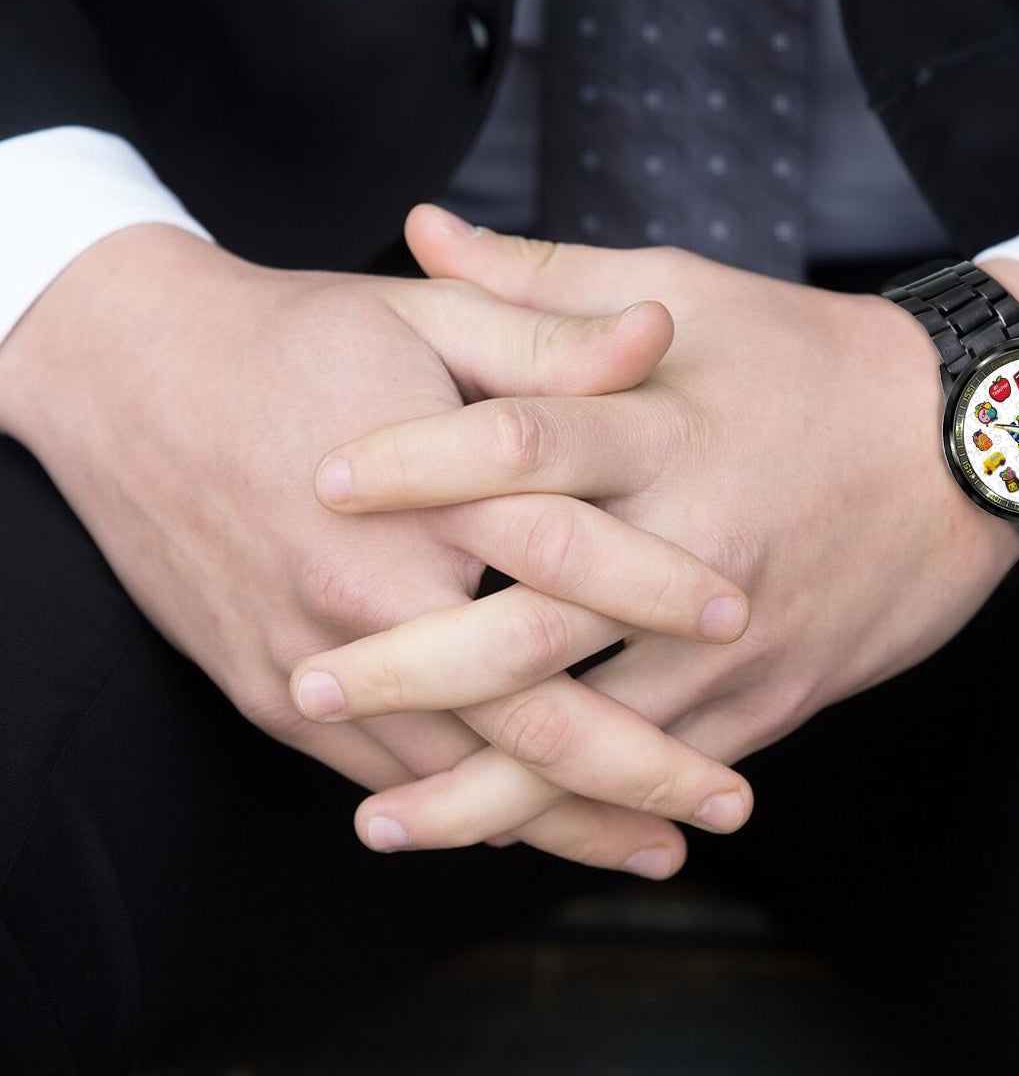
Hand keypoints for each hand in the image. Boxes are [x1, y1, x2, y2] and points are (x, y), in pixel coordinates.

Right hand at [0, 221, 751, 876]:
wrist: (134, 381)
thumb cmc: (294, 340)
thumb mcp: (419, 319)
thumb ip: (543, 339)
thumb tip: (658, 332)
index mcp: (420, 490)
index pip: (563, 551)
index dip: (659, 584)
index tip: (739, 620)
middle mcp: (363, 592)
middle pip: (523, 708)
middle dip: (637, 764)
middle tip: (731, 802)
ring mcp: (307, 657)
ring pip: (458, 774)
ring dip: (564, 821)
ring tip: (657, 846)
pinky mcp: (267, 691)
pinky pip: (382, 776)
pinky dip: (462, 816)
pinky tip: (530, 832)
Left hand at [293, 208, 1018, 846]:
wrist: (970, 446)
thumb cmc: (806, 358)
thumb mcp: (685, 292)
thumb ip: (544, 280)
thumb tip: (419, 229)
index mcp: (663, 426)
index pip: (525, 442)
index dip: (419, 461)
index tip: (323, 485)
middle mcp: (692, 540)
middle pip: (538, 617)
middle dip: (419, 665)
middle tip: (312, 683)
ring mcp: (735, 634)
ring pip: (597, 727)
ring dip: (487, 786)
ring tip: (385, 822)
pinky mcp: (771, 696)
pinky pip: (669, 768)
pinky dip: (589, 809)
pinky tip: (514, 835)